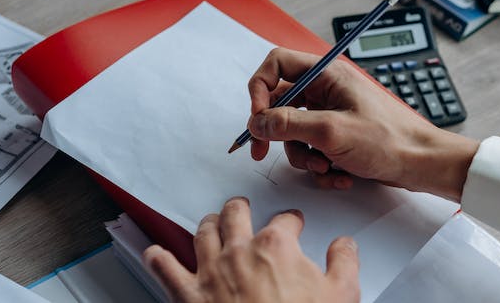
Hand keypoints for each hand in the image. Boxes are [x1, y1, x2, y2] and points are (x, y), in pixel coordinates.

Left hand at [143, 197, 359, 302]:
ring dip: (207, 224)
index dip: (291, 220)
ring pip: (202, 233)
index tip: (293, 223)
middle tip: (243, 206)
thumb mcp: (342, 294)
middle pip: (235, 214)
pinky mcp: (188, 295)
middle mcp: (239, 251)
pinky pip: (165, 269)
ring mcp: (211, 271)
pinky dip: (157, 258)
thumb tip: (344, 245)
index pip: (285, 220)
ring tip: (211, 221)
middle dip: (240, 207)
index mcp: (275, 246)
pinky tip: (155, 253)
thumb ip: (344, 262)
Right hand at [247, 48, 478, 200]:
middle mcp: (327, 90)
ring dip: (303, 155)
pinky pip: (311, 148)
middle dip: (277, 132)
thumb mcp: (331, 132)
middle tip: (263, 151)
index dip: (260, 88)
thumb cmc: (389, 140)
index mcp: (327, 75)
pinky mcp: (337, 136)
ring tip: (325, 167)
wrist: (421, 164)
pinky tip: (339, 174)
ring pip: (293, 132)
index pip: (277, 65)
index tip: (257, 116)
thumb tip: (257, 121)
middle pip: (280, 104)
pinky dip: (320, 165)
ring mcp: (332, 114)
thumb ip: (287, 124)